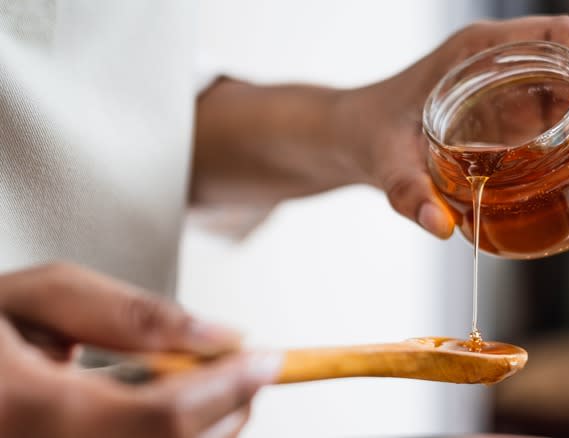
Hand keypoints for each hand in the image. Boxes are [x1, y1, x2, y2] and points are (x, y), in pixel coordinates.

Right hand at [0, 263, 280, 437]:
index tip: (270, 359)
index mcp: (28, 414)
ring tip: (201, 383)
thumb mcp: (37, 298)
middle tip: (243, 368)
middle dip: (228, 409)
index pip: (162, 419)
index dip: (229, 388)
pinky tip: (163, 408)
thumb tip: (222, 334)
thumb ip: (131, 314)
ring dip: (207, 428)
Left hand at [342, 16, 568, 237]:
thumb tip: (443, 227)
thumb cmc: (370, 134)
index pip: (556, 32)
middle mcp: (503, 61)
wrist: (356, 136)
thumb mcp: (384, 162)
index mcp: (477, 50)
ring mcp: (512, 87)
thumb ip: (408, 193)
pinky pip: (566, 114)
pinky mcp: (515, 114)